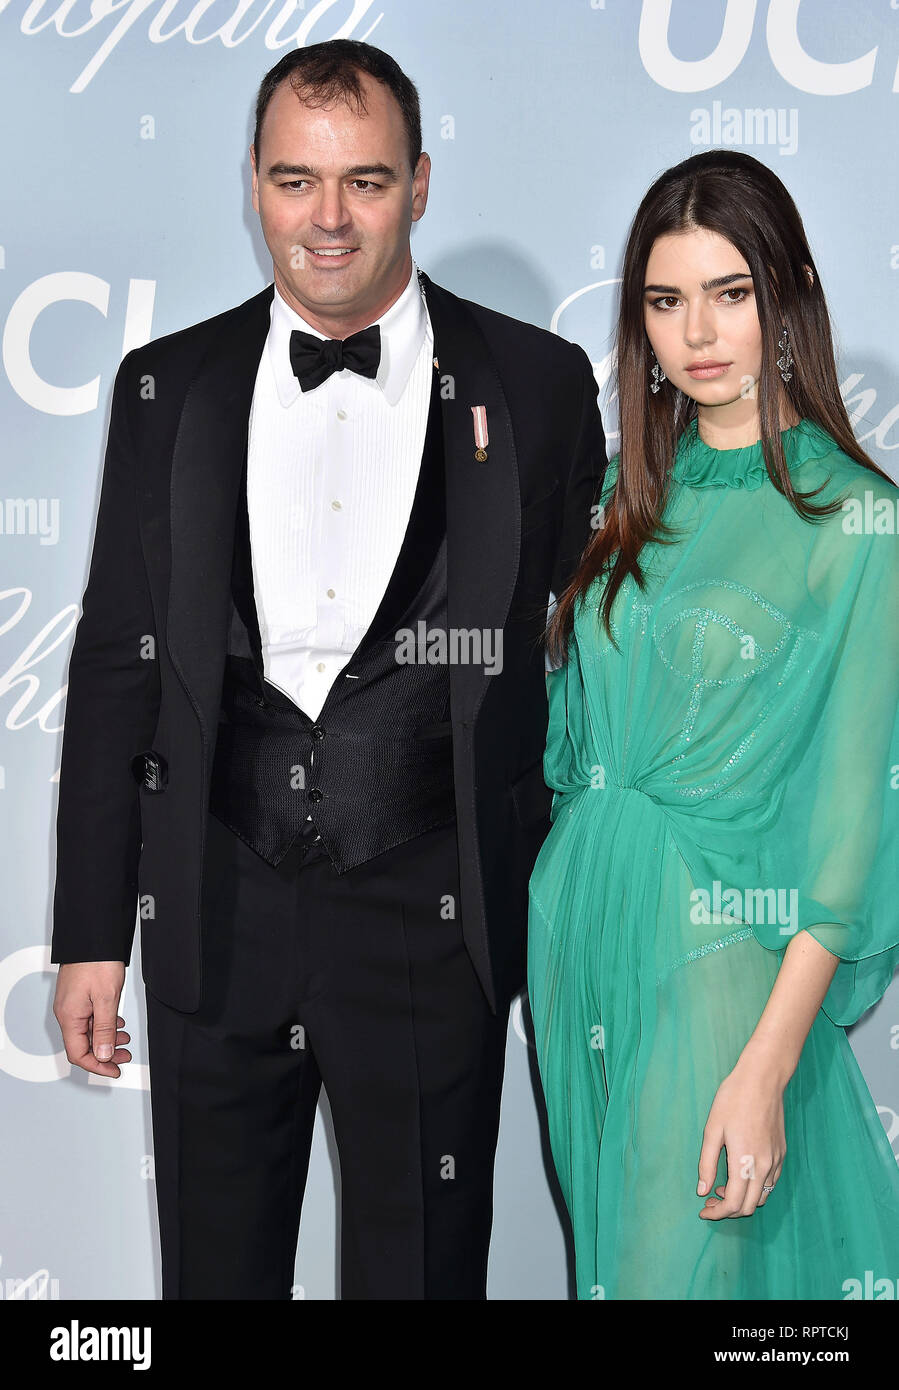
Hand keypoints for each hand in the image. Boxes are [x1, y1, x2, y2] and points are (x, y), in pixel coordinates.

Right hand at [53, 961, 130, 1077]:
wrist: (92, 936)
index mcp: (69, 1016)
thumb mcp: (106, 999)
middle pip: (83, 1045)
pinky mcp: (78, 996)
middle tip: (125, 1056)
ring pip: (88, 1032)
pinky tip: (117, 1023)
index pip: (78, 1054)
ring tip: (125, 1039)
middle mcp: (67, 1012)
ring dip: (106, 1039)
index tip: (115, 1070)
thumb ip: (104, 1029)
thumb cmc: (97, 961)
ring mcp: (72, 1004)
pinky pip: (89, 1018)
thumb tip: (102, 1055)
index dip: (98, 1066)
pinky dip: (104, 1025)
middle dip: (105, 1054)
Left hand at [696, 1055, 785, 1218]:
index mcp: (744, 1163)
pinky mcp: (782, 1153)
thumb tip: (702, 1191)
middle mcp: (764, 1167)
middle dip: (728, 1210)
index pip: (732, 1204)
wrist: (763, 1079)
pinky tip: (741, 1174)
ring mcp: (776, 1160)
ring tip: (723, 1185)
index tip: (703, 1209)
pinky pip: (771, 1182)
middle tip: (710, 1198)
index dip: (716, 1213)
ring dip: (743, 1200)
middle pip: (749, 1207)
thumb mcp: (712, 1130)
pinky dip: (755, 1188)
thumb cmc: (733, 1100)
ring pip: (762, 1197)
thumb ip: (706, 1164)